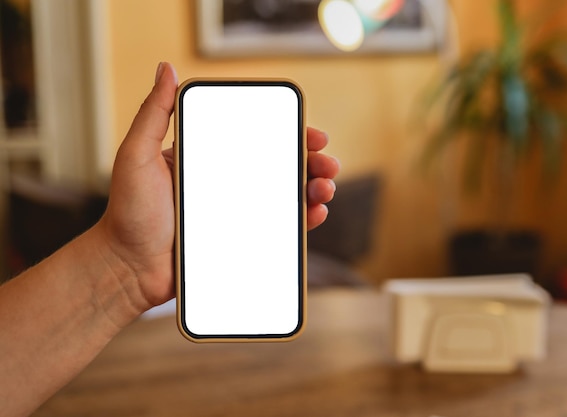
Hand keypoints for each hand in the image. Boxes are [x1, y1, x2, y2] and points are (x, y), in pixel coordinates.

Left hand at [97, 62, 339, 309]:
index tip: (311, 135)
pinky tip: (315, 214)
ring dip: (312, 189)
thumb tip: (166, 68)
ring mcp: (236, 212)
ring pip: (284, 196)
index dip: (288, 135)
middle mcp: (226, 182)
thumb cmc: (127, 212)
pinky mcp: (240, 239)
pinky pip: (278, 227)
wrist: (127, 267)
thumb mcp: (136, 155)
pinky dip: (301, 220)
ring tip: (326, 189)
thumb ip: (153, 114)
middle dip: (310, 163)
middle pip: (278, 166)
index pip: (256, 139)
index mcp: (209, 158)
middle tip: (328, 165)